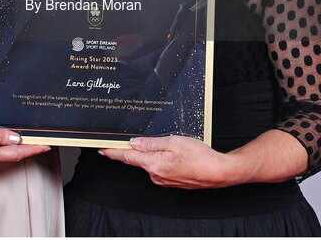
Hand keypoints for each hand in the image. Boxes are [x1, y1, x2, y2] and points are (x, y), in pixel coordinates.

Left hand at [100, 135, 250, 188]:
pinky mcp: (171, 182)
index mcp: (154, 164)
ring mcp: (163, 180)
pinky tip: (174, 155)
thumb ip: (152, 143)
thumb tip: (134, 143)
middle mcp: (155, 175)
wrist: (218, 173)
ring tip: (168, 145)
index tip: (101, 148)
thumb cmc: (200, 157)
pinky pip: (160, 168)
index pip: (126, 157)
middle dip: (135, 149)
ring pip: (150, 163)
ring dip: (152, 154)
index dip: (112, 152)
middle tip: (133, 138)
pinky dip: (161, 160)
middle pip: (138, 160)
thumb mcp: (174, 142)